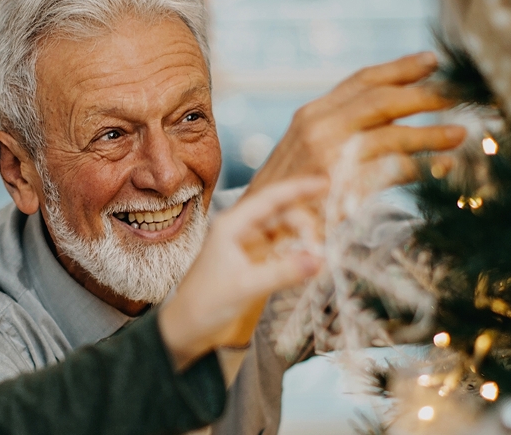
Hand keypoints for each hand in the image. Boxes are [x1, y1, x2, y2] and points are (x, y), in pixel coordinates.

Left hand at [157, 178, 327, 369]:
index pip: (270, 198)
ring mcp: (244, 244)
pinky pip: (277, 248)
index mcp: (231, 225)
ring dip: (299, 238)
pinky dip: (293, 252)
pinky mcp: (249, 260)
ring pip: (280, 230)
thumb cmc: (205, 304)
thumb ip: (282, 273)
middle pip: (279, 213)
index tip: (325, 183)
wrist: (186, 327)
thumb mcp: (246, 287)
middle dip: (303, 224)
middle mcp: (238, 229)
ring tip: (315, 255)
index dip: (298, 188)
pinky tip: (304, 263)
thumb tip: (318, 261)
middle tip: (319, 246)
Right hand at [245, 52, 467, 195]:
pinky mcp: (342, 187)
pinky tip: (437, 169)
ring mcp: (329, 155)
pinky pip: (391, 170)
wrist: (254, 237)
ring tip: (459, 133)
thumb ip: (340, 131)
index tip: (432, 60)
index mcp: (311, 114)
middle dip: (424, 95)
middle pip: (382, 99)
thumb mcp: (305, 152)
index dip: (399, 68)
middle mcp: (318, 127)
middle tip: (458, 95)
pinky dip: (418, 168)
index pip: (361, 80)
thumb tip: (391, 119)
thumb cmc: (286, 198)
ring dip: (430, 133)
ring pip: (392, 133)